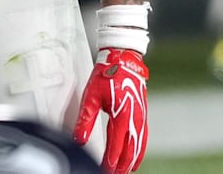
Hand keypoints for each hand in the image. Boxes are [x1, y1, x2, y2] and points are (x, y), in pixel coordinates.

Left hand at [74, 48, 148, 173]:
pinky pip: (143, 138)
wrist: (124, 58)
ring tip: (124, 172)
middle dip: (121, 166)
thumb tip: (78, 140)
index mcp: (122, 116)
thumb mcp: (91, 97)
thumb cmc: (107, 75)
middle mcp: (135, 119)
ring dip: (131, 162)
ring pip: (139, 146)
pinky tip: (135, 157)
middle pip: (130, 151)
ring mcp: (141, 117)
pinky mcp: (143, 114)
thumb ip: (85, 121)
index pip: (116, 147)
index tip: (103, 170)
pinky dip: (139, 151)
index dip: (110, 162)